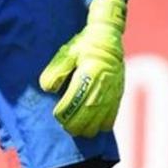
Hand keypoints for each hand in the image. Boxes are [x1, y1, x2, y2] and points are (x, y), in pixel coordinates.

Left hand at [39, 0, 126, 136]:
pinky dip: (101, 126)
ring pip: (99, 123)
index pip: (73, 103)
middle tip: (64, 125)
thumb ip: (56, 71)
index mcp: (88, 75)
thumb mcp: (66, 53)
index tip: (57, 114)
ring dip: (86, 129)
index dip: (63, 113)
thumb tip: (48, 89)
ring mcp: (112, 93)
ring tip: (76, 128)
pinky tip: (93, 125)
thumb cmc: (83, 45)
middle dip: (73, 126)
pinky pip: (111, 119)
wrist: (108, 38)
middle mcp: (102, 87)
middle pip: (86, 117)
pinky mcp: (118, 96)